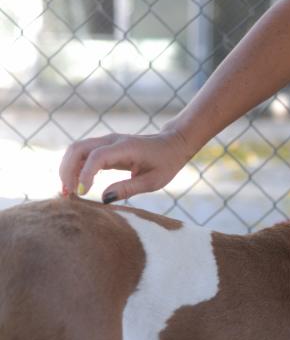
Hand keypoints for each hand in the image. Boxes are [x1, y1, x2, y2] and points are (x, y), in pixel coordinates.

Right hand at [58, 125, 194, 202]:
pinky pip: (82, 155)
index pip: (97, 156)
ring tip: (67, 193)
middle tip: (69, 194)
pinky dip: (73, 168)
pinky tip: (74, 186)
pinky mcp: (104, 147)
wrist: (172, 144)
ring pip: (76, 150)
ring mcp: (106, 142)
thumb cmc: (166, 163)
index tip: (83, 193)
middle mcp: (112, 140)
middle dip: (68, 171)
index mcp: (126, 147)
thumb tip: (104, 199)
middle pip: (78, 149)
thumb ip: (129, 189)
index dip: (86, 174)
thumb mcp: (153, 181)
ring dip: (67, 170)